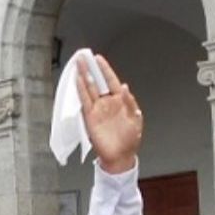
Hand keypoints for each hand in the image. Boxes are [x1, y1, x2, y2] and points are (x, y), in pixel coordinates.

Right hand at [76, 55, 143, 174]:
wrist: (120, 157)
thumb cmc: (129, 140)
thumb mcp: (135, 119)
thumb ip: (130, 103)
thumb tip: (125, 87)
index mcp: (120, 101)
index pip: (111, 81)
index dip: (105, 69)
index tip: (98, 59)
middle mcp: (107, 103)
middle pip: (98, 82)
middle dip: (91, 69)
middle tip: (85, 57)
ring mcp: (98, 109)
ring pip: (89, 89)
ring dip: (84, 76)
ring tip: (79, 65)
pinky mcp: (90, 117)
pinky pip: (84, 101)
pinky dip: (81, 91)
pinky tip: (78, 81)